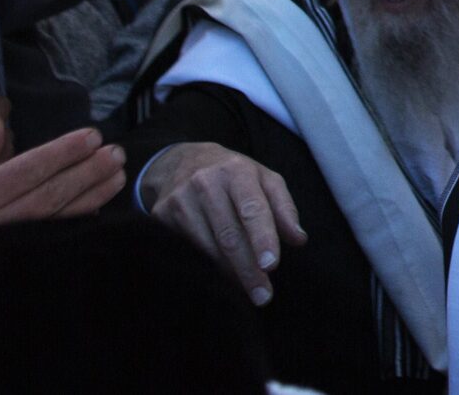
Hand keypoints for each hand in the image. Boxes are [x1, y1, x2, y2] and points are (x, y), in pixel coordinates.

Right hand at [141, 144, 305, 304]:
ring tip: (247, 290)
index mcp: (236, 171)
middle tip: (263, 295)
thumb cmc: (234, 175)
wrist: (183, 161)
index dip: (262, 238)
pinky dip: (204, 269)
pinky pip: (185, 252)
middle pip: (228, 235)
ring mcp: (179, 201)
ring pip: (206, 249)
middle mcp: (205, 183)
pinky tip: (218, 280)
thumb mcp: (265, 179)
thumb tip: (298, 239)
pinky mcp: (160, 216)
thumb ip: (284, 208)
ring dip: (228, 274)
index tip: (271, 266)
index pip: (252, 209)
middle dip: (248, 269)